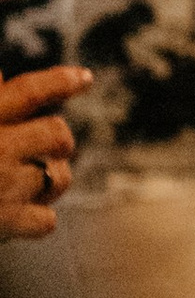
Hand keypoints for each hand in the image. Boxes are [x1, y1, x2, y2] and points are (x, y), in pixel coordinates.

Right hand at [0, 62, 88, 238]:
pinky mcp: (5, 223)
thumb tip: (1, 74)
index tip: (84, 77)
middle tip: (45, 145)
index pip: (29, 91)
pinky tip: (22, 214)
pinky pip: (46, 221)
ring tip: (32, 178)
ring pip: (59, 177)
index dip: (60, 81)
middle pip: (57, 134)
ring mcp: (5, 187)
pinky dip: (38, 219)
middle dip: (56, 139)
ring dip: (52, 177)